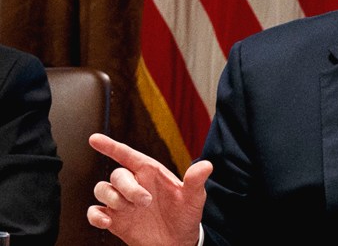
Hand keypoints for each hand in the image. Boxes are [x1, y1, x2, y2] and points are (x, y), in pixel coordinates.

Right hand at [86, 133, 212, 245]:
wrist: (177, 243)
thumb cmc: (185, 215)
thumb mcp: (194, 198)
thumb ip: (196, 181)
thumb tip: (206, 165)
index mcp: (150, 172)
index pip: (127, 154)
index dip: (110, 146)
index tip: (94, 138)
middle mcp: (134, 184)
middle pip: (117, 174)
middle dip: (128, 187)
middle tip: (146, 202)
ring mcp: (122, 202)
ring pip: (102, 189)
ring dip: (113, 198)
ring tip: (131, 210)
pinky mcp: (115, 219)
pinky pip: (94, 212)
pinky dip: (96, 216)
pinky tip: (107, 221)